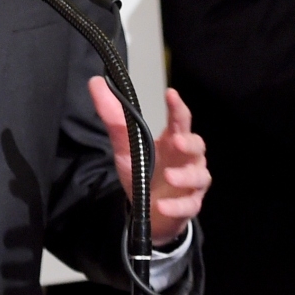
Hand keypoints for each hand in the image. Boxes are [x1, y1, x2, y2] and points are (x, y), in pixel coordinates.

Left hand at [87, 78, 208, 245]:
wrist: (149, 212)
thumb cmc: (143, 172)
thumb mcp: (124, 146)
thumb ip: (113, 118)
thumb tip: (95, 82)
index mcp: (174, 141)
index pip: (181, 120)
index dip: (178, 107)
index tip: (171, 94)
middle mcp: (188, 159)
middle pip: (197, 146)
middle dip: (189, 143)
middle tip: (175, 140)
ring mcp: (192, 183)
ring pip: (199, 176)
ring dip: (185, 176)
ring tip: (168, 176)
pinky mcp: (189, 205)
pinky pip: (189, 205)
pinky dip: (176, 206)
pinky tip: (161, 205)